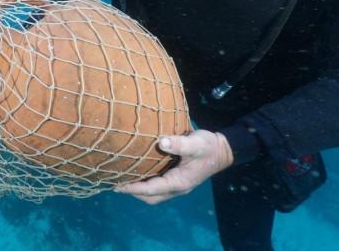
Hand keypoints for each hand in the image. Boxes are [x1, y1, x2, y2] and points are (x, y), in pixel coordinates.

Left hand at [114, 130, 233, 203]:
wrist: (222, 150)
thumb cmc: (208, 147)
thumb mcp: (196, 143)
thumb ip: (179, 144)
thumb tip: (161, 142)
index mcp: (179, 182)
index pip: (151, 190)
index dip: (133, 188)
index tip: (117, 185)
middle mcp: (177, 187)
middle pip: (151, 197)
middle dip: (133, 192)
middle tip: (116, 183)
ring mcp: (177, 184)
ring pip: (154, 194)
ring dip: (139, 189)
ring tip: (122, 179)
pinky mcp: (177, 178)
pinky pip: (158, 186)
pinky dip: (146, 183)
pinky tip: (136, 171)